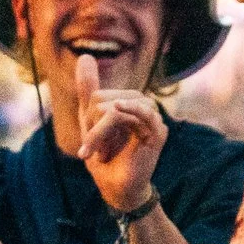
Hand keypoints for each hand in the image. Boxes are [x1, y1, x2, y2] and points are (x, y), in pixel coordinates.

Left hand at [74, 53, 167, 213]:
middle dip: (93, 128)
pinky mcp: (158, 133)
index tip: (91, 144)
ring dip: (101, 133)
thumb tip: (85, 56)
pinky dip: (129, 109)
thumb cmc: (105, 156)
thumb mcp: (90, 122)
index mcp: (126, 101)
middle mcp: (141, 106)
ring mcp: (151, 118)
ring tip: (100, 153)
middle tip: (98, 152)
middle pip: (104, 100)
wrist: (116, 188)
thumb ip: (88, 90)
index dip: (88, 120)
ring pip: (116, 108)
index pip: (97, 96)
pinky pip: (144, 112)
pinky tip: (117, 108)